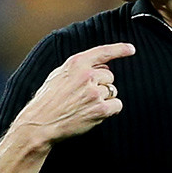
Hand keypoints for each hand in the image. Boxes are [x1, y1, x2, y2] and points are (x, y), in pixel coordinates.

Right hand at [9, 42, 134, 149]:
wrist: (40, 123)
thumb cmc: (46, 101)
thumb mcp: (58, 75)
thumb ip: (78, 68)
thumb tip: (98, 66)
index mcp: (76, 63)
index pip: (103, 52)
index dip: (120, 49)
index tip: (130, 49)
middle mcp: (87, 75)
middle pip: (109, 75)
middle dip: (101, 84)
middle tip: (84, 95)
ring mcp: (94, 92)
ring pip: (113, 90)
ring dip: (103, 98)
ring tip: (85, 105)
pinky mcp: (100, 109)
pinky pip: (117, 105)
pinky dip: (110, 109)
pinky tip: (95, 112)